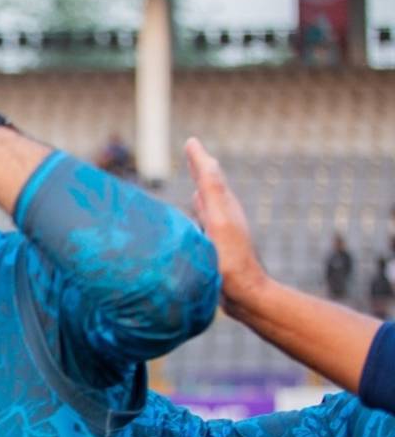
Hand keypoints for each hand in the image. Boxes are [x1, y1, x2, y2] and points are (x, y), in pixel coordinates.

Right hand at [185, 137, 269, 314]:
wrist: (245, 295)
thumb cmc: (230, 261)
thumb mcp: (219, 222)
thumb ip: (212, 193)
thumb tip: (208, 159)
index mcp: (224, 206)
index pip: (210, 175)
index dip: (199, 158)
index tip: (191, 142)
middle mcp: (224, 215)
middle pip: (211, 186)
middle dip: (201, 169)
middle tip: (193, 155)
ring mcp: (221, 231)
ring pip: (209, 203)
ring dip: (200, 190)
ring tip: (194, 181)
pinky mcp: (217, 247)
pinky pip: (205, 220)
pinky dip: (198, 211)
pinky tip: (193, 216)